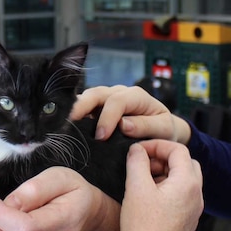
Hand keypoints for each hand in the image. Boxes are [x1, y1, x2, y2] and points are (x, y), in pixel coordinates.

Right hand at [70, 85, 189, 143]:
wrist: (164, 132)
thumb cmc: (165, 130)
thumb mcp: (163, 129)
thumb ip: (146, 126)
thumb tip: (123, 125)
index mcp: (136, 96)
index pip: (117, 101)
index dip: (107, 117)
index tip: (101, 137)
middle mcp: (120, 93)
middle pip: (96, 93)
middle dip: (82, 106)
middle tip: (70, 123)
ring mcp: (107, 99)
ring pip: (87, 97)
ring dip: (76, 110)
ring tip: (65, 124)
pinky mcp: (99, 109)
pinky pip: (85, 108)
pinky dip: (77, 115)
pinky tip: (68, 127)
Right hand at [119, 140, 203, 230]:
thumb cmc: (142, 226)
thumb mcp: (136, 186)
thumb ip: (137, 161)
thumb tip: (137, 150)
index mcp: (188, 183)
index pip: (178, 150)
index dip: (157, 145)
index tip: (138, 150)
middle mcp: (197, 196)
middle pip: (186, 163)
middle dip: (164, 158)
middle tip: (143, 163)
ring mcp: (194, 211)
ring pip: (185, 180)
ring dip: (166, 173)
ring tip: (143, 180)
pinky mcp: (187, 223)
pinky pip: (182, 196)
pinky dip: (168, 189)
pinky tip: (149, 198)